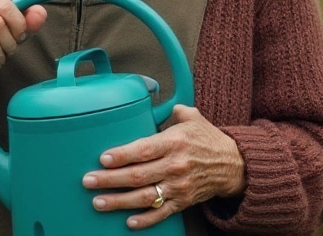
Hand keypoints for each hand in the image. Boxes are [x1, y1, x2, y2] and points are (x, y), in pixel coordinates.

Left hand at [82, 105, 245, 229]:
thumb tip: (151, 100)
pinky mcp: (183, 202)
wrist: (234, 165)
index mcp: (175, 142)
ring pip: (145, 197)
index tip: (103, 159)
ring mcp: (179, 186)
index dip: (122, 155)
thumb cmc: (208, 139)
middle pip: (138, 175)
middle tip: (89, 181)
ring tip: (98, 202)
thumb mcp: (192, 118)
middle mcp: (176, 165)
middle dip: (110, 180)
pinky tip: (128, 222)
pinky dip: (145, 219)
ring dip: (119, 201)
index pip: (144, 149)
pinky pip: (162, 213)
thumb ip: (171, 110)